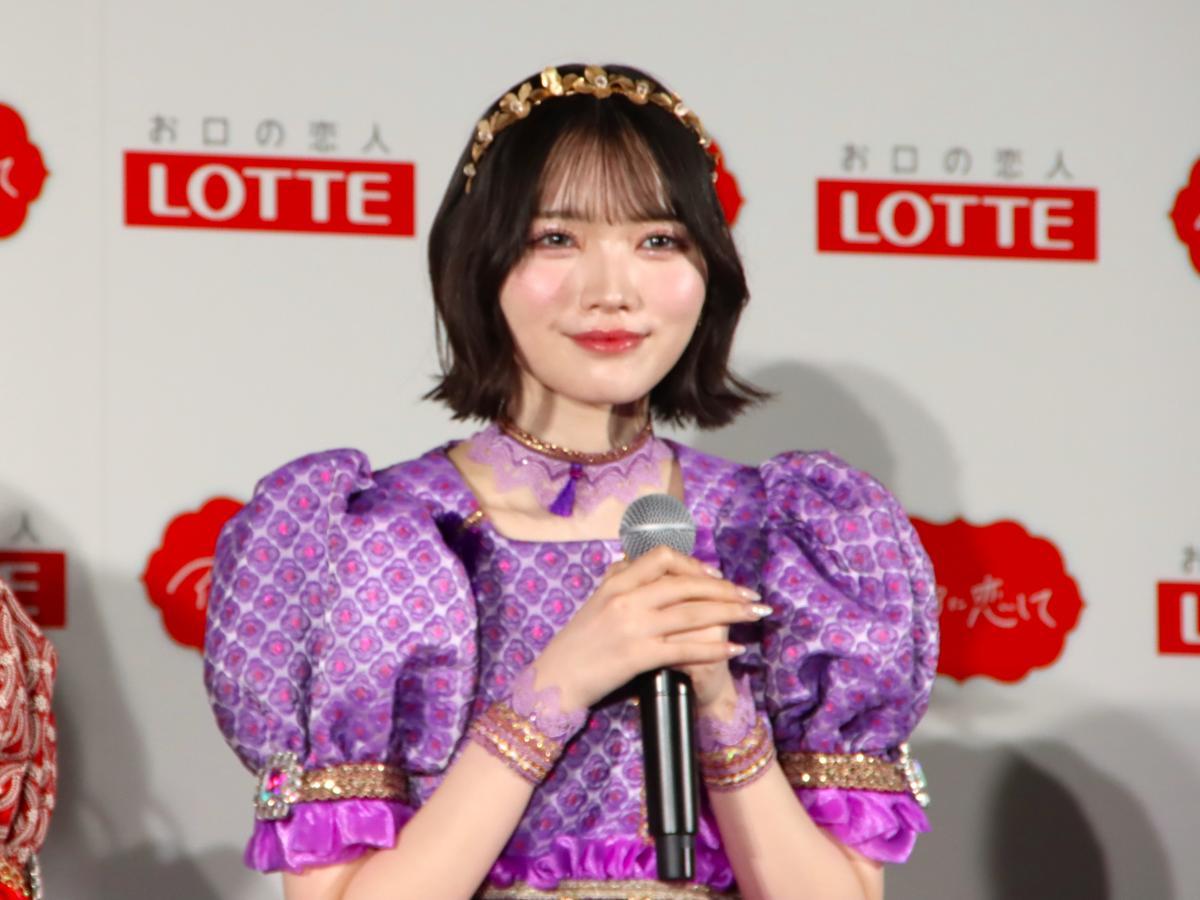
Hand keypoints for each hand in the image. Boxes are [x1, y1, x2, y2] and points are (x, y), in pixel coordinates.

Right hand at [532, 546, 769, 711]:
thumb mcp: (595, 601)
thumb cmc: (576, 644)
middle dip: (726, 590)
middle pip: (687, 584)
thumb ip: (620, 580)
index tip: (715, 575)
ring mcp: (633, 627)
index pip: (662, 557)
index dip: (694, 564)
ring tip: (754, 615)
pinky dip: (714, 648)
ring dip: (730, 613)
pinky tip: (734, 649)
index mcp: (616, 582)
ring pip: (693, 613)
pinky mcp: (638, 657)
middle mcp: (626, 599)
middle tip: (751, 597)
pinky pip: (686, 649)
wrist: (554, 680)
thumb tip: (641, 561)